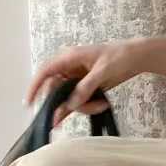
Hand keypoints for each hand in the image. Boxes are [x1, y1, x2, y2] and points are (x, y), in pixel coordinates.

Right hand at [23, 39, 145, 128]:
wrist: (137, 57)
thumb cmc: (120, 56)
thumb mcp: (103, 71)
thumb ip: (86, 87)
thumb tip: (70, 104)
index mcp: (69, 57)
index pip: (45, 72)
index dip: (35, 87)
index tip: (28, 103)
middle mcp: (69, 68)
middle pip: (56, 91)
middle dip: (67, 103)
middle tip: (86, 108)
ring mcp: (76, 79)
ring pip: (68, 100)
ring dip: (82, 106)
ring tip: (102, 104)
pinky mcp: (85, 88)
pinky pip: (78, 102)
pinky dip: (88, 107)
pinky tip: (102, 104)